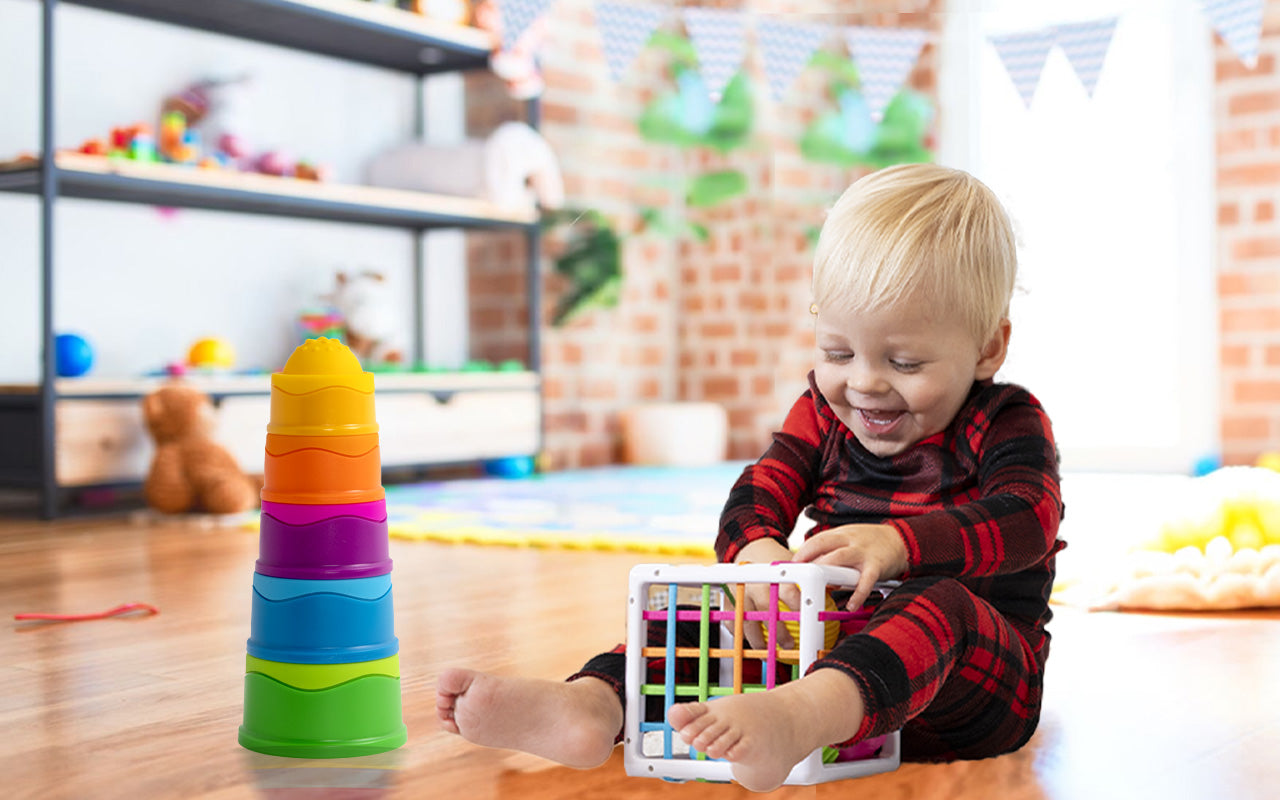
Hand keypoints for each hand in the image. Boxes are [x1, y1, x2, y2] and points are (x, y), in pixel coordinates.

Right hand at [730, 538, 799, 649]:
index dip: (799, 610)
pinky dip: (740, 635)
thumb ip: (807, 584)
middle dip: (780, 634)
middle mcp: (755, 584)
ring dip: (758, 641)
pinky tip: (750, 642)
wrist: (750, 547)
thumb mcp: (793, 565)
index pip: (790, 594)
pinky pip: (732, 622)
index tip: (808, 625)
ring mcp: (738, 592)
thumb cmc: (776, 560)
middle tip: (789, 645)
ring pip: (746, 623)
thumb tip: (831, 605)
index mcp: (775, 574)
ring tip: (767, 651)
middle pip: (767, 614)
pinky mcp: (726, 599)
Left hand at [793, 524, 907, 612]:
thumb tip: (811, 570)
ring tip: (816, 589)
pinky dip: (857, 594)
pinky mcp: (877, 566)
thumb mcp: (849, 539)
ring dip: (825, 574)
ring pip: (839, 559)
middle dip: (807, 561)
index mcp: (841, 534)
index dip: (801, 553)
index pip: (816, 540)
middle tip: (797, 578)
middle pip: (822, 545)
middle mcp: (850, 540)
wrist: (902, 540)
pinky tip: (850, 605)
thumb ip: (832, 552)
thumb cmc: (870, 543)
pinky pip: (865, 581)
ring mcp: (863, 552)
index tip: (790, 567)